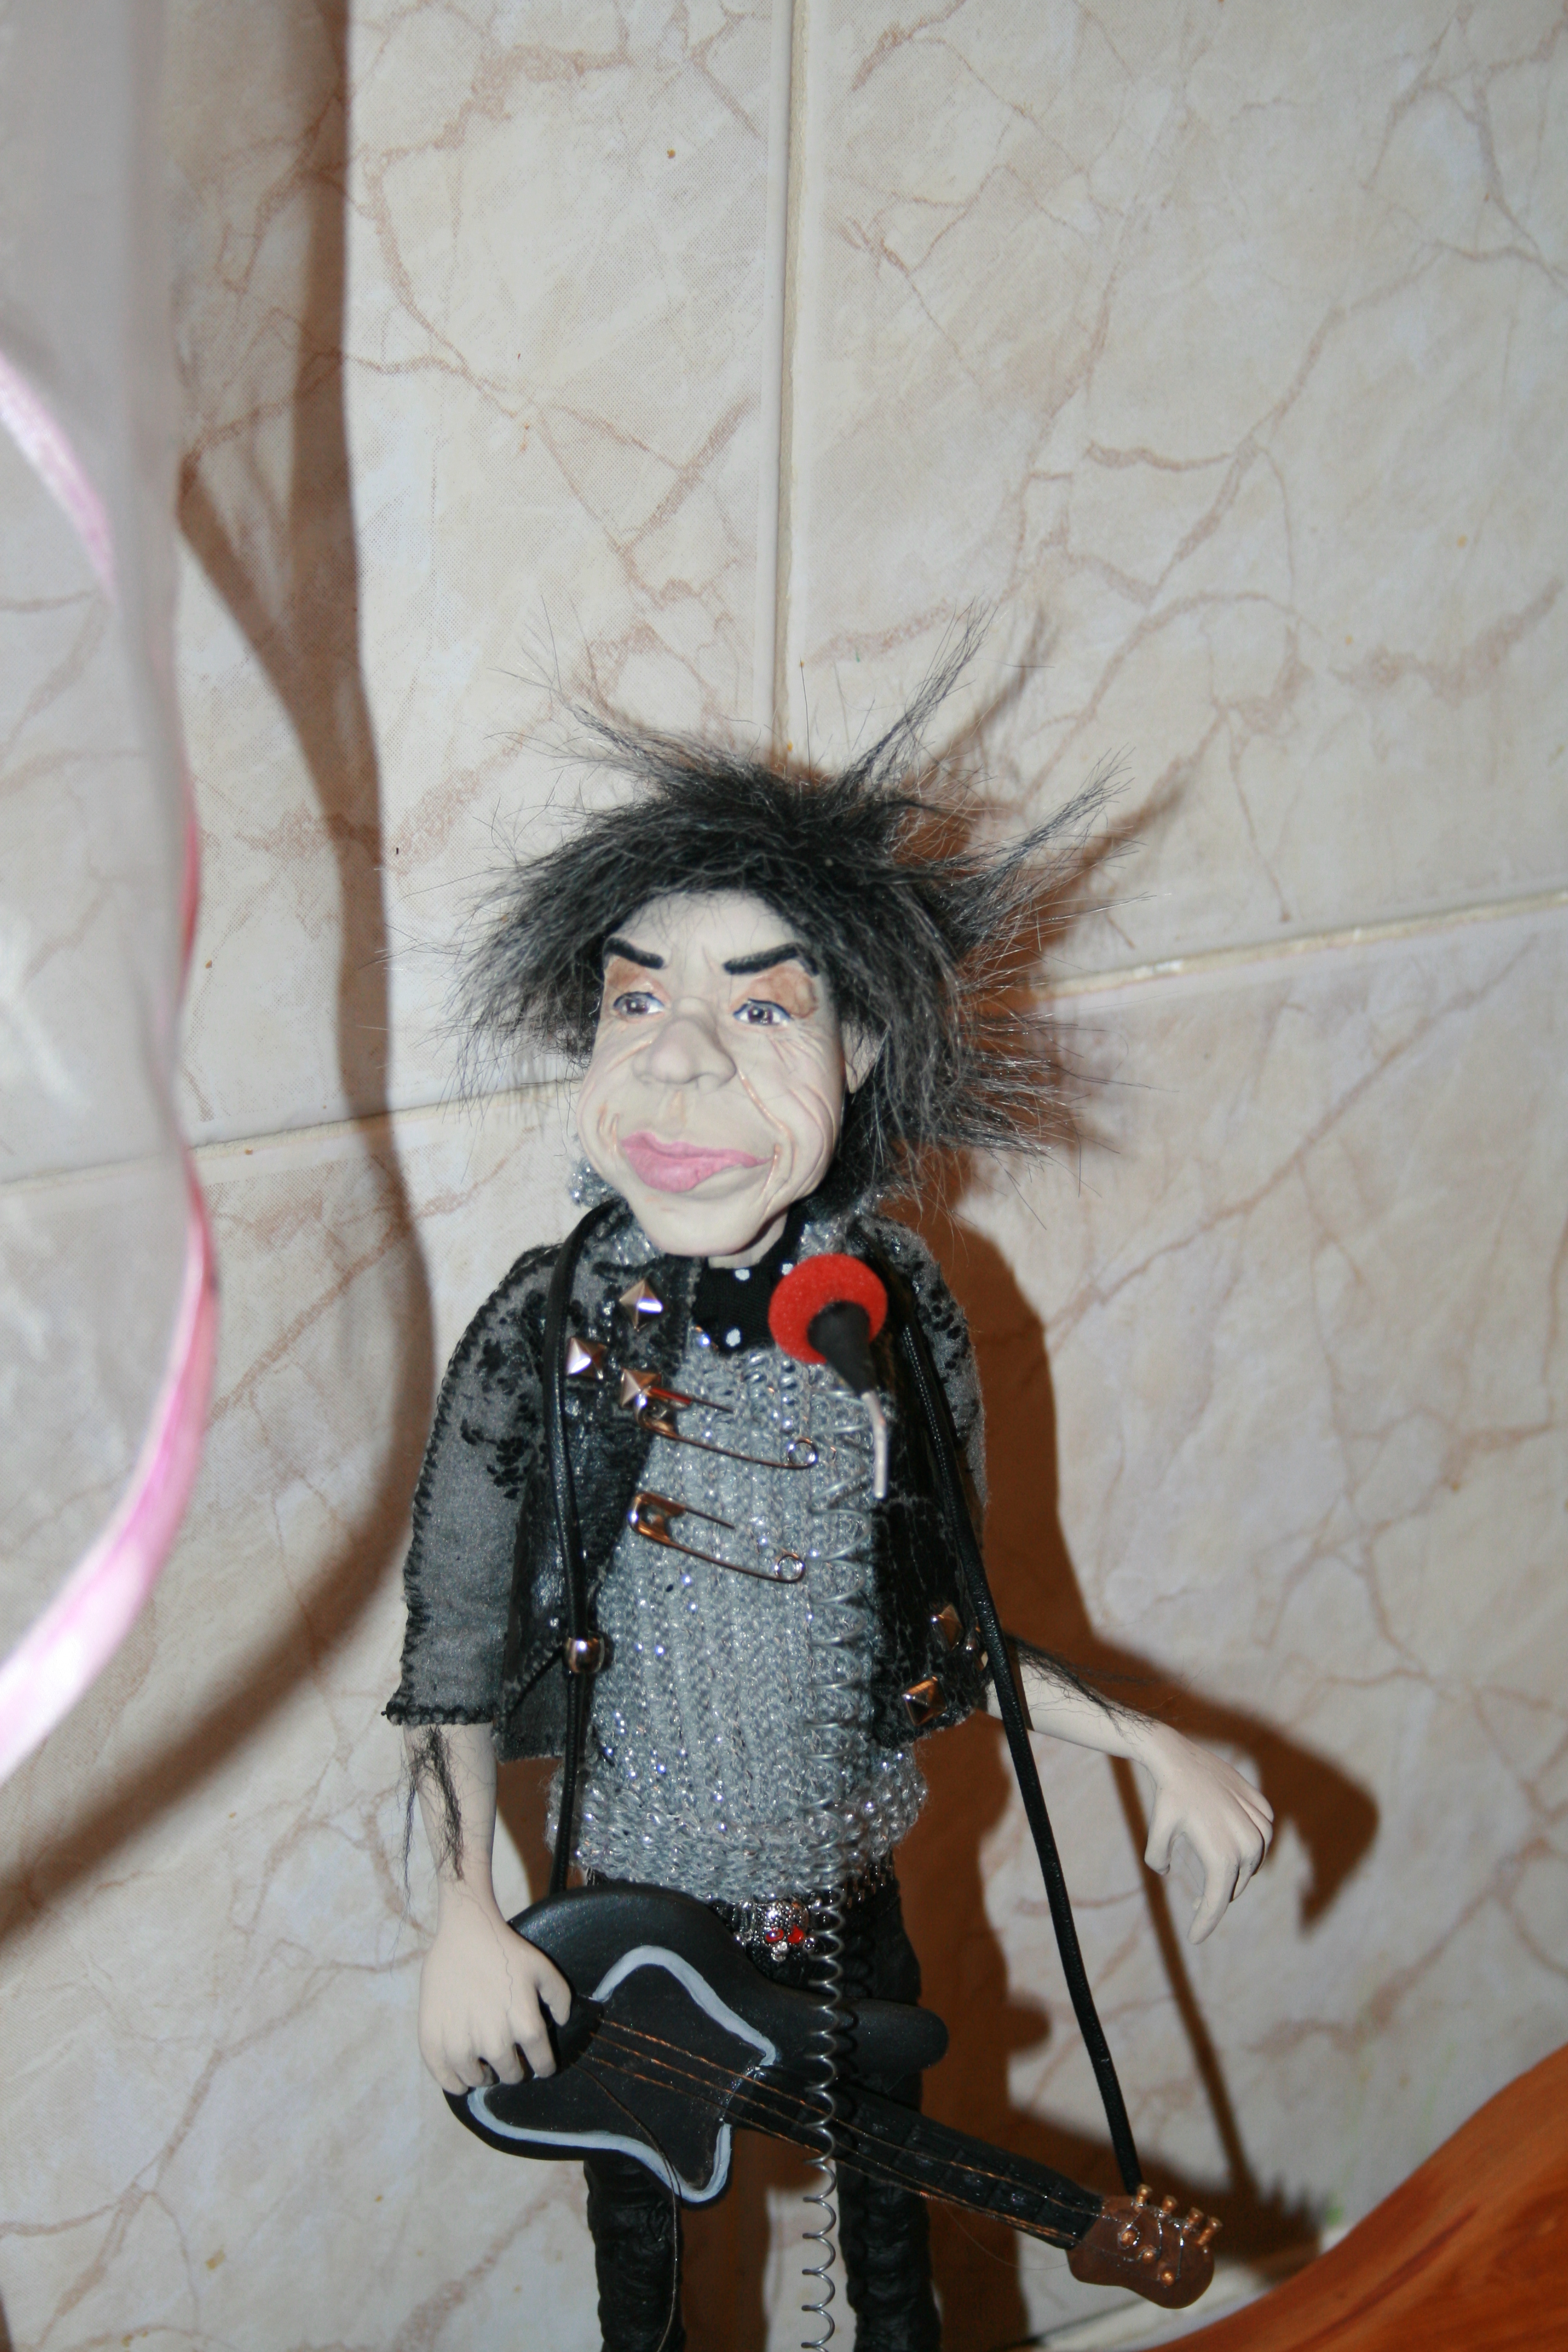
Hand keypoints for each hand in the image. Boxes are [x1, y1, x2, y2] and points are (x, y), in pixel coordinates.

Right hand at [417, 1894, 572, 2092]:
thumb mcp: (543, 1969)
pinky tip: (462, 2075)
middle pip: (510, 2075)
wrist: (465, 1933)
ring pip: (478, 2080)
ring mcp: (461, 2045)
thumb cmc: (505, 1950)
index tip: (538, 2064)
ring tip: (484, 2063)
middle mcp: (495, 2042)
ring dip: (485, 2075)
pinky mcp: (433, 2043)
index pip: (542, 2065)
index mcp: (526, 2026)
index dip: (543, 2066)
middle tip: (508, 2058)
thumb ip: (560, 1998)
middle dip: (514, 2069)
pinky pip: (447, 2081)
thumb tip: (561, 2023)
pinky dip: (456, 2083)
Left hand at [1128, 1721, 1272, 1943]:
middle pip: (1234, 1885)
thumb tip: (1169, 1871)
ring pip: (1252, 1864)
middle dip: (1217, 1897)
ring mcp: (1259, 1825)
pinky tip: (1233, 1846)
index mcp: (1222, 1855)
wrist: (1179, 1757)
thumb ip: (1158, 1860)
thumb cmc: (1167, 1798)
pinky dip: (1249, 1847)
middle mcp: (1247, 1844)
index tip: (1194, 1938)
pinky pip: (1262, 1837)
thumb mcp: (1155, 1835)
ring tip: (1214, 1874)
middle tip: (1196, 1902)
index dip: (1206, 1924)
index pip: (1217, 1902)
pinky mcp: (1263, 1808)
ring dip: (1235, 1872)